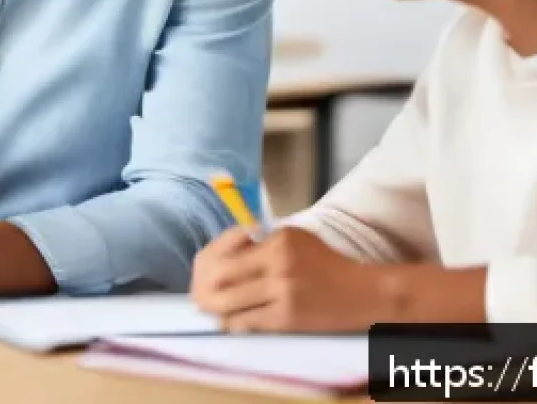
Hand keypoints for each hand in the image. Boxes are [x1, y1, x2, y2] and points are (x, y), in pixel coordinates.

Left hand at [191, 226, 390, 331]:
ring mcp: (282, 293)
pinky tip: (228, 322)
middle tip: (198, 291)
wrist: (360, 292)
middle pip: (223, 276)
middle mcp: (278, 265)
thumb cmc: (325, 261)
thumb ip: (263, 242)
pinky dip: (234, 323)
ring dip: (215, 307)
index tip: (204, 268)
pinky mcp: (288, 319)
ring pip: (232, 302)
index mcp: (277, 242)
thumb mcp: (295, 238)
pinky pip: (250, 322)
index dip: (212, 260)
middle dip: (206, 285)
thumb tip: (228, 250)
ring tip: (209, 308)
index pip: (231, 250)